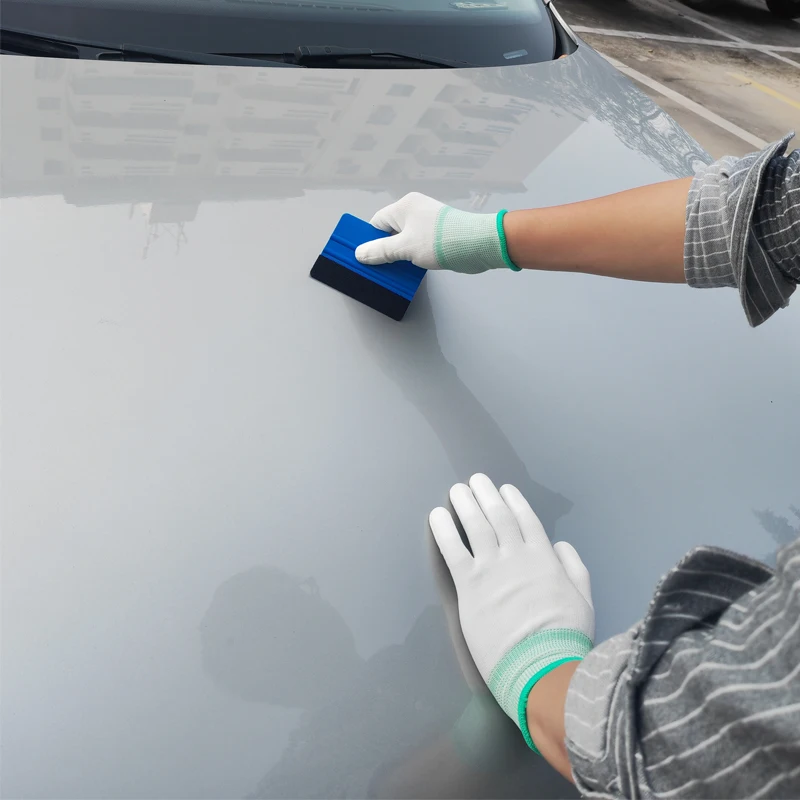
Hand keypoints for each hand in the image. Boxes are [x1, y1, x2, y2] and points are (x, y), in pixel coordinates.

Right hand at [355, 192, 518, 273]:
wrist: (477, 244)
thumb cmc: (439, 241)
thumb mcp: (404, 248)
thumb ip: (380, 251)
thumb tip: (360, 253)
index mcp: (404, 207)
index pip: (377, 222)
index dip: (369, 240)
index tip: (364, 257)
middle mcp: (415, 211)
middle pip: (390, 232)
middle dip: (384, 250)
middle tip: (377, 268)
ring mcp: (428, 223)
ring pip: (404, 240)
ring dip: (399, 256)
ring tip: (393, 273)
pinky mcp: (438, 236)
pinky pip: (418, 246)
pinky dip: (412, 257)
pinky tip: (410, 270)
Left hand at [429, 474, 593, 751]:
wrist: (541, 665)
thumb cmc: (564, 637)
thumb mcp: (583, 599)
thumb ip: (574, 568)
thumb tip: (560, 546)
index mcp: (544, 558)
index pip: (526, 520)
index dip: (513, 501)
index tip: (504, 489)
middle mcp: (516, 556)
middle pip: (498, 516)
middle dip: (486, 495)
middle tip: (475, 480)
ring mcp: (491, 569)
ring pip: (475, 526)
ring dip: (465, 503)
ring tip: (457, 490)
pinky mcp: (469, 586)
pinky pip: (453, 550)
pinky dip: (444, 529)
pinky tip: (437, 515)